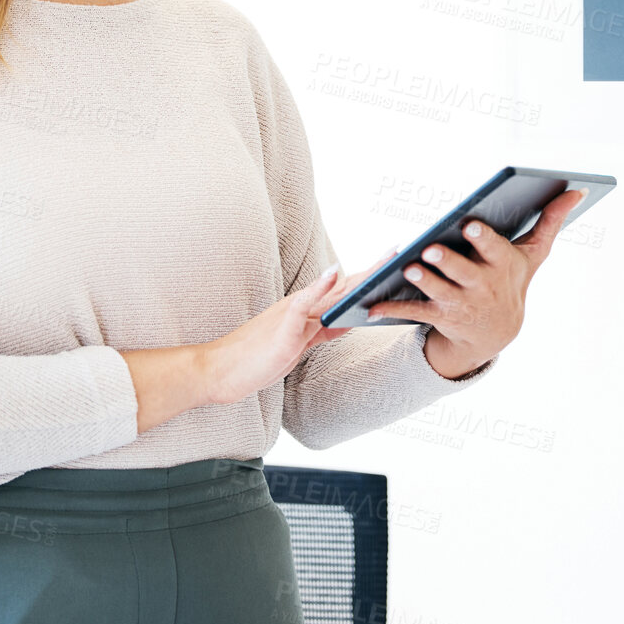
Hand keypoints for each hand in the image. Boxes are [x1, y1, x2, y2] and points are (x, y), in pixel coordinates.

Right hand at [201, 247, 398, 404]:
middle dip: (375, 271)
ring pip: (331, 290)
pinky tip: (333, 275)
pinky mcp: (283, 326)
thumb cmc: (258, 359)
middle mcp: (302, 306)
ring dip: (359, 275)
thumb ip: (323, 330)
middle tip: (402, 253)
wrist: (221, 371)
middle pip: (345, 285)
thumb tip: (351, 319)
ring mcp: (292, 314)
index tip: (395, 263)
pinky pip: (302, 304)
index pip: (345, 290)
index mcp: (307, 310)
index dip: (371, 277)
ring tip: (384, 260)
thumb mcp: (299, 344)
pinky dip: (318, 288)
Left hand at [365, 186, 586, 377]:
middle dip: (448, 261)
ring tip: (407, 267)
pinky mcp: (438, 316)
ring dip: (422, 281)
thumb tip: (579, 189)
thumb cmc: (512, 279)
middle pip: (463, 273)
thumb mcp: (534, 254)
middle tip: (430, 247)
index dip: (482, 239)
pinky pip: (413, 312)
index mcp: (502, 265)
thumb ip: (552, 221)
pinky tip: (371, 305)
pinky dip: (391, 309)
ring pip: (438, 292)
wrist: (497, 332)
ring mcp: (459, 303)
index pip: (494, 250)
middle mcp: (482, 286)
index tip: (470, 224)